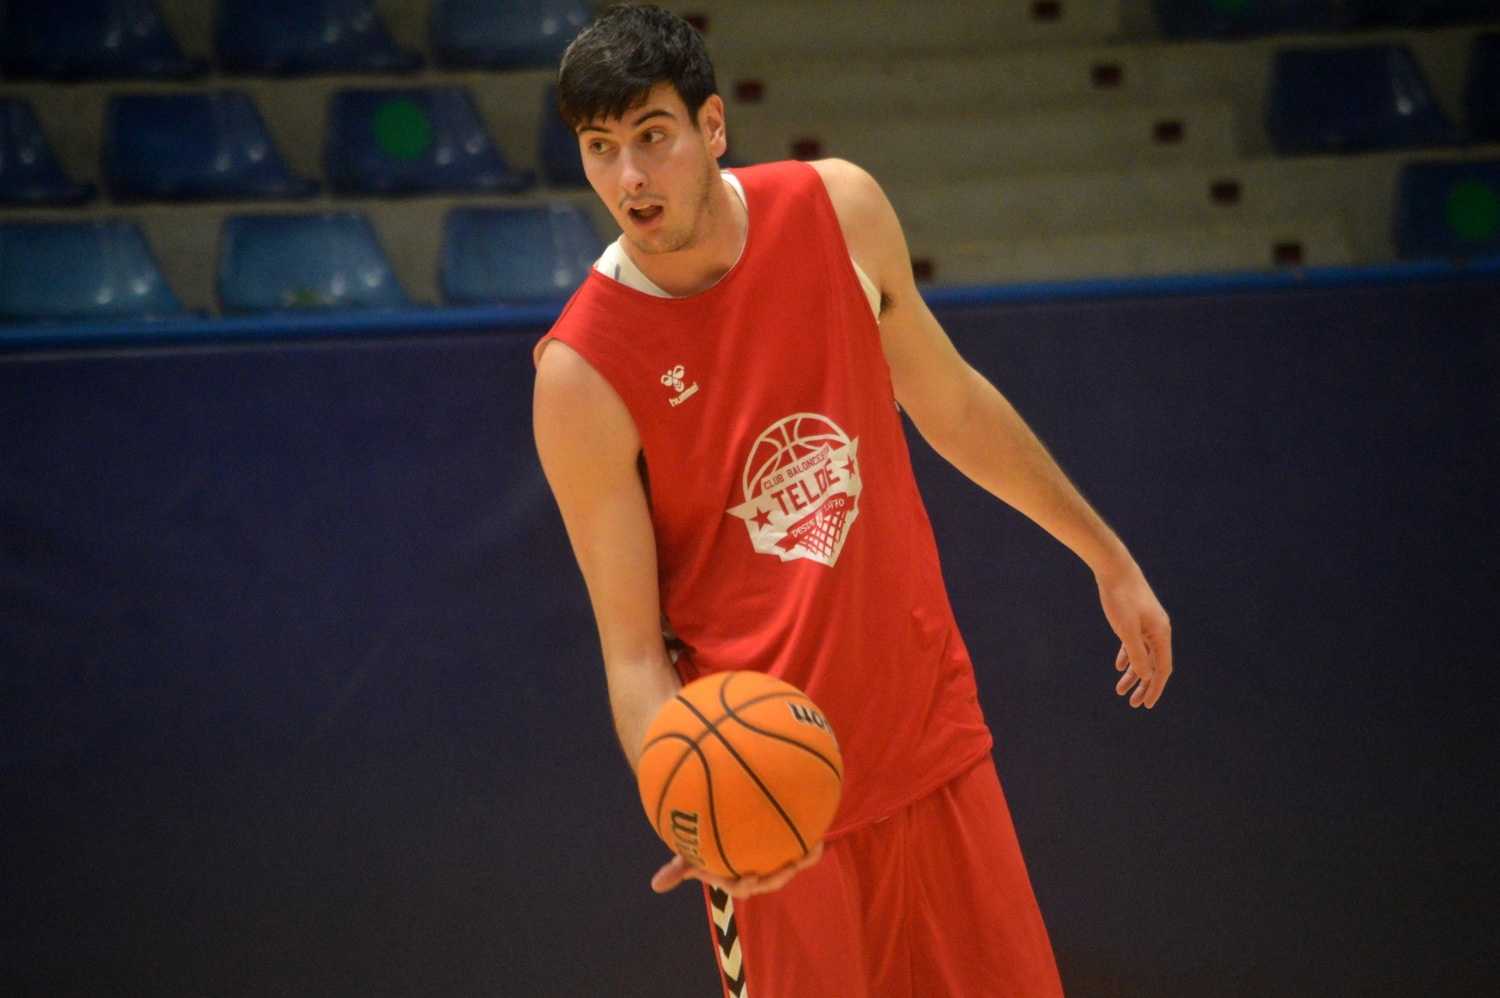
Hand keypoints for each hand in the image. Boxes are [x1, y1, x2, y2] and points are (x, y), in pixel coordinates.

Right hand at [650, 841, 823, 898]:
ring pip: (788, 865)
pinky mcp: (787, 846)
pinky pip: (801, 846)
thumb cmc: (707, 838)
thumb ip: (678, 867)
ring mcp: (773, 858)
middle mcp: (756, 870)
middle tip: (786, 867)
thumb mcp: (689, 851)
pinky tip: (819, 833)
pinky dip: (810, 844)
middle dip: (777, 876)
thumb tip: (655, 886)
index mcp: (734, 875)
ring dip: (802, 861)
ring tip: (812, 851)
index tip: (748, 877)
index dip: (744, 885)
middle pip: (769, 879)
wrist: (725, 819)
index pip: (740, 886)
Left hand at [1097, 561, 1172, 707]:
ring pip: (1143, 656)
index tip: (1147, 704)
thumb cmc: (1121, 598)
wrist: (1114, 568)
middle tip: (1133, 703)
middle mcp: (1157, 631)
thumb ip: (1137, 653)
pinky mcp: (1135, 619)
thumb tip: (1147, 675)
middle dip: (1144, 686)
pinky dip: (1128, 656)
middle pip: (1154, 665)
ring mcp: (1147, 625)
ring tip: (1120, 691)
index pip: (1162, 668)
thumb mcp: (1126, 629)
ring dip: (1134, 674)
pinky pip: (1134, 644)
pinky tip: (1120, 667)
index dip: (1155, 688)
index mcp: (1161, 634)